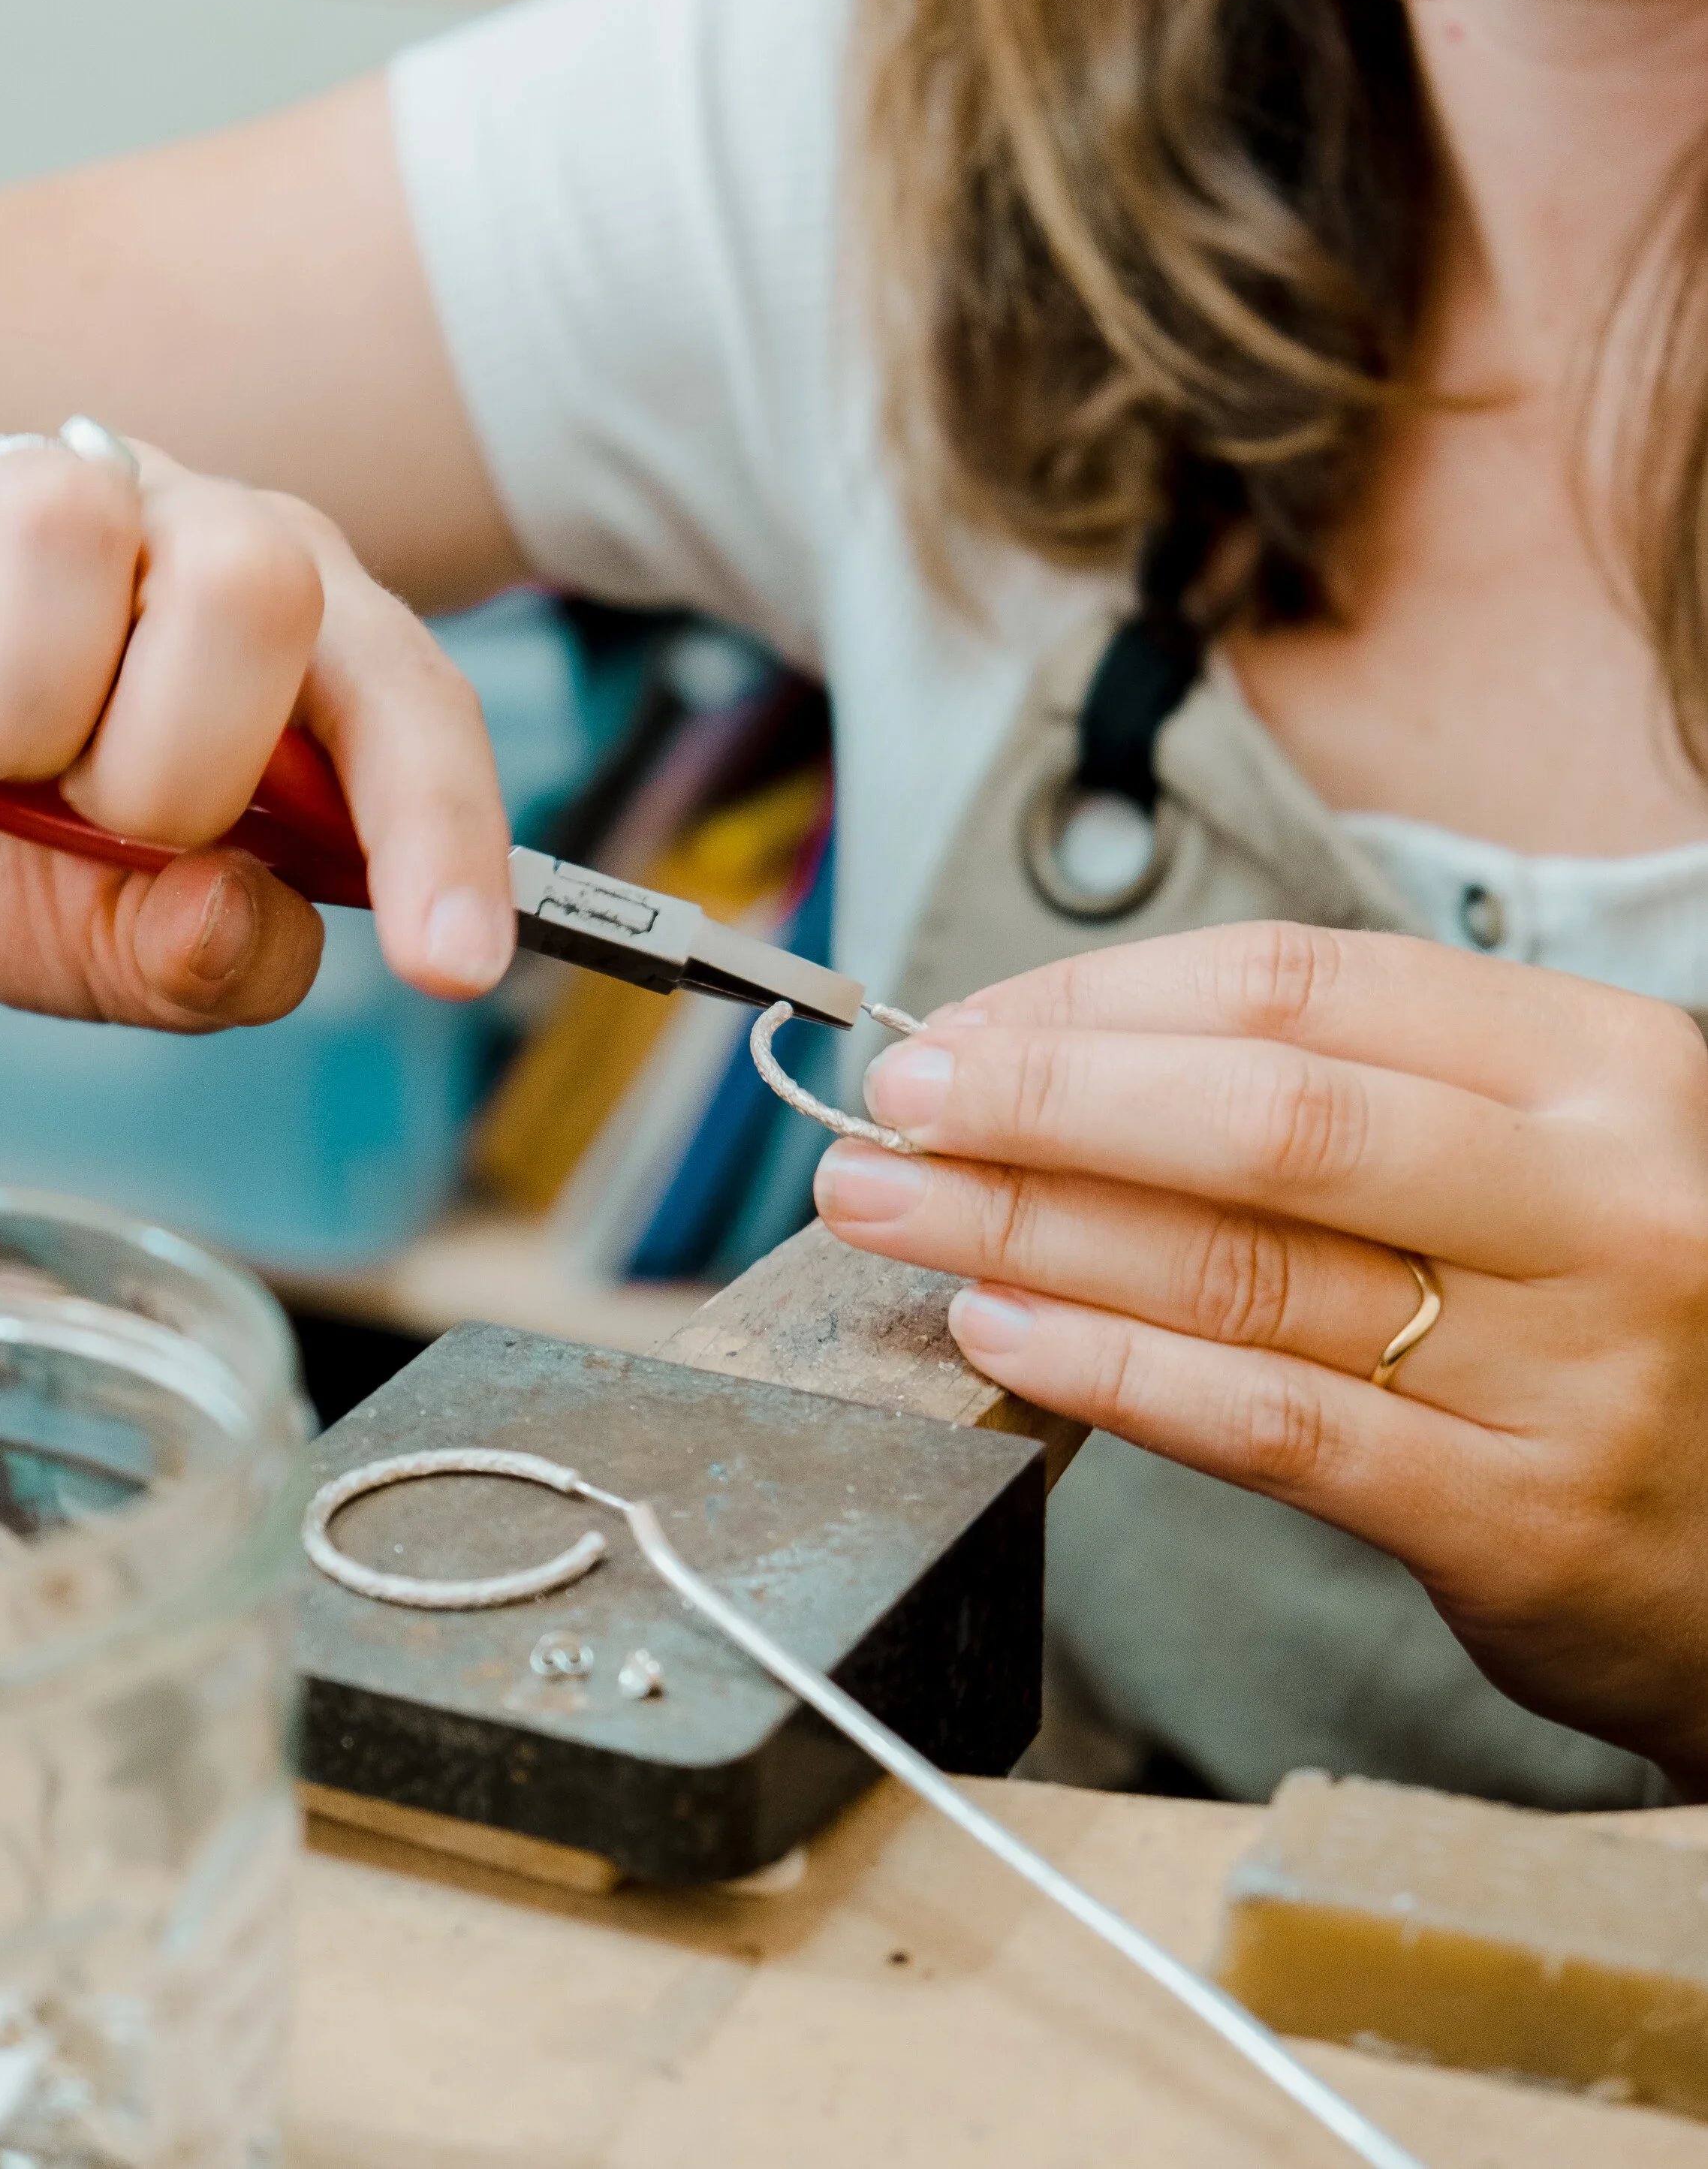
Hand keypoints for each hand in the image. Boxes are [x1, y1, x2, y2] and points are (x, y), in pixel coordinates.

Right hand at [0, 433, 512, 1030]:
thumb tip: (230, 918)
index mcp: (291, 636)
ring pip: (65, 530)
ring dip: (4, 714)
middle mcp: (183, 530)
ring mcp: (30, 488)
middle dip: (169, 764)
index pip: (408, 699)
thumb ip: (213, 957)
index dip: (442, 828)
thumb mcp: (113, 942)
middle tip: (89, 813)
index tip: (454, 966)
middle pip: (254, 583)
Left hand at [813, 920, 1707, 1790]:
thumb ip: (1353, 1096)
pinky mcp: (1512, 1516)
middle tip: (893, 1098)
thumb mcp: (1542, 1153)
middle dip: (1041, 1098)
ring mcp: (1563, 1365)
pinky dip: (1111, 1373)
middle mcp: (1594, 1200)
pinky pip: (1269, 1427)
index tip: (966, 1023)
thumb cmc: (1612, 1313)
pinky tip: (998, 1335)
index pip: (1299, 986)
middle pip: (1261, 1114)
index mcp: (1596, 1065)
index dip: (1102, 999)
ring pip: (1241, 1268)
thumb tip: (1066, 1057)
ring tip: (889, 1205)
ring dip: (1029, 1228)